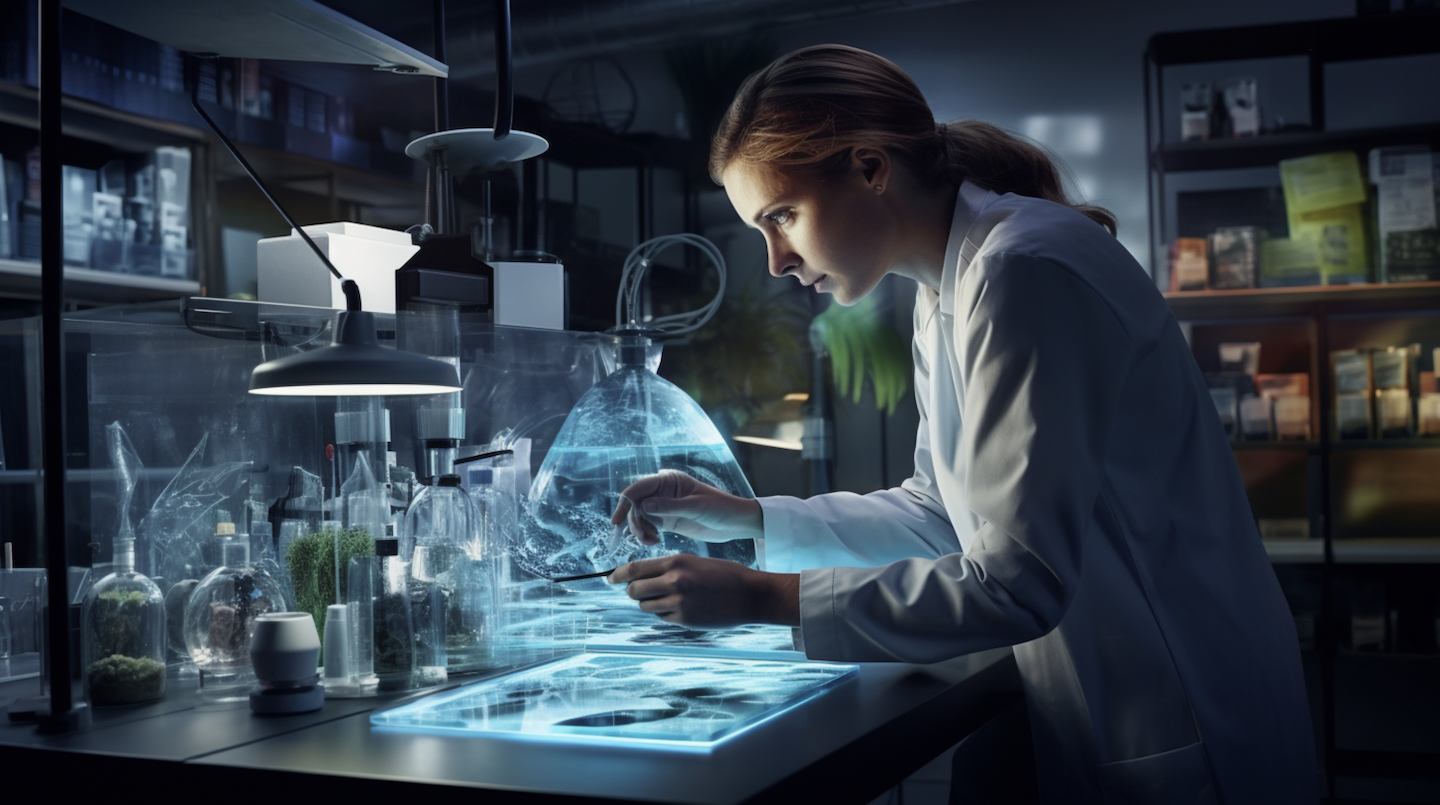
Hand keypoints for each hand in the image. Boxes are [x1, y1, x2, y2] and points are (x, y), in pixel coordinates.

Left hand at [609, 554, 798, 627]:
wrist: (751, 595)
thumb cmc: (724, 575)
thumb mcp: (694, 562)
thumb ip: (668, 568)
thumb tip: (639, 576)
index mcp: (676, 562)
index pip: (635, 568)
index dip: (618, 574)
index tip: (610, 578)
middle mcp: (674, 581)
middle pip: (634, 590)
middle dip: (633, 592)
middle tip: (640, 592)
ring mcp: (679, 602)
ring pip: (645, 606)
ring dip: (650, 604)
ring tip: (667, 599)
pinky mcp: (685, 619)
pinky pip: (662, 618)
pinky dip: (666, 614)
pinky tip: (682, 608)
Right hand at [610, 469, 763, 545]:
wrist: (735, 523)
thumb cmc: (720, 508)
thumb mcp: (696, 507)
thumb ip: (670, 507)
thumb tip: (643, 506)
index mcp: (669, 480)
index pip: (639, 489)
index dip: (624, 503)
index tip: (616, 521)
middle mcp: (662, 491)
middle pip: (635, 504)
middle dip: (634, 521)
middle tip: (644, 537)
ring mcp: (664, 506)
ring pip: (639, 517)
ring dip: (640, 530)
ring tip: (651, 541)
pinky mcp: (667, 520)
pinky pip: (648, 526)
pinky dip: (646, 535)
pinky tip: (653, 542)